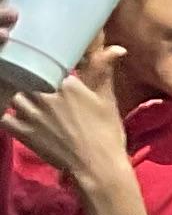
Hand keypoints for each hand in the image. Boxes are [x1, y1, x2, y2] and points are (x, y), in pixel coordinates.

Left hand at [1, 47, 129, 196]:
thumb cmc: (107, 133)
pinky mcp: (21, 131)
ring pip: (15, 95)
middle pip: (29, 79)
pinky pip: (5, 117)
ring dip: (21, 99)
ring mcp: (30, 113)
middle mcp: (44, 93)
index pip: (50, 66)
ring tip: (31, 105)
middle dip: (34, 83)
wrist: (98, 168)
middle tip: (44, 93)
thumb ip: (103, 70)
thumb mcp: (107, 100)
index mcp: (66, 83)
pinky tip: (18, 119)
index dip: (51, 71)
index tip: (56, 78)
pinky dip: (9, 117)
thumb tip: (117, 47)